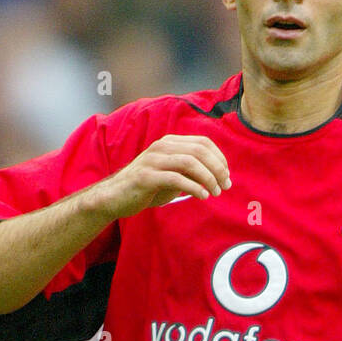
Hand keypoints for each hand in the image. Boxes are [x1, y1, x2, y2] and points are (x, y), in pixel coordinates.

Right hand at [86, 135, 230, 220]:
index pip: (203, 142)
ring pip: (190, 162)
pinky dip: (194, 188)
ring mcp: (153, 160)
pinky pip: (176, 179)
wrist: (114, 197)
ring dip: (208, 178)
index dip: (220, 158)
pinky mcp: (146, 177)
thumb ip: (191, 173)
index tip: (227, 176)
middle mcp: (162, 147)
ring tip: (216, 192)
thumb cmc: (146, 188)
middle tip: (226, 186)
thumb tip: (218, 177)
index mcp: (169, 143)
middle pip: (199, 151)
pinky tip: (202, 197)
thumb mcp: (172, 177)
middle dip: (217, 169)